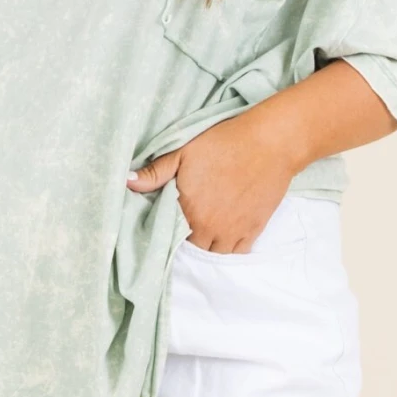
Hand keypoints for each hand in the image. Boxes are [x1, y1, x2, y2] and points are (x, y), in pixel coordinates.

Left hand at [127, 113, 295, 251]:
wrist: (270, 143)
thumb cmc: (224, 143)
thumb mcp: (184, 152)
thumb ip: (155, 172)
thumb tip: (127, 182)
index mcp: (187, 209)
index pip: (169, 233)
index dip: (169, 228)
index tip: (171, 220)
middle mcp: (208, 227)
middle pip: (191, 246)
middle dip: (188, 238)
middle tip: (190, 224)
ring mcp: (231, 232)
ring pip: (213, 253)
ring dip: (207, 245)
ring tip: (206, 231)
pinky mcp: (253, 230)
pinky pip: (236, 252)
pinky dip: (229, 248)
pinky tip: (225, 236)